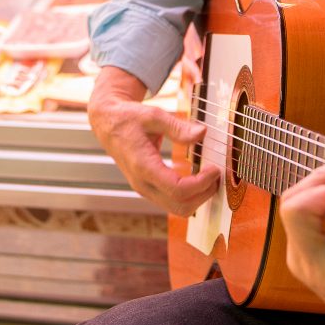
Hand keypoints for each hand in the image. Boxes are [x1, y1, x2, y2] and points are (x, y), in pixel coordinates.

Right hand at [87, 66, 219, 215]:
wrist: (107, 124)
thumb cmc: (128, 118)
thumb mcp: (153, 115)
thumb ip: (178, 127)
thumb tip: (202, 134)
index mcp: (143, 167)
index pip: (178, 189)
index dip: (202, 183)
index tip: (214, 169)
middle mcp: (142, 184)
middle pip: (180, 206)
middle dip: (204, 195)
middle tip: (217, 176)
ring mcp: (144, 189)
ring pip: (177, 209)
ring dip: (197, 198)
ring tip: (210, 178)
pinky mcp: (147, 188)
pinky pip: (171, 202)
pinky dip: (188, 196)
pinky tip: (198, 179)